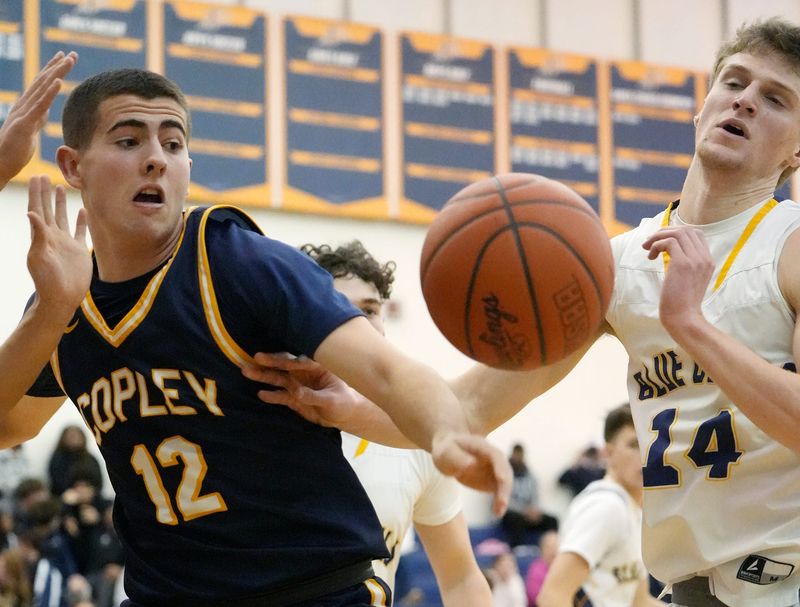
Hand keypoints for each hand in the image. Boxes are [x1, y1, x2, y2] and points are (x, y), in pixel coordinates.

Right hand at [0, 51, 76, 186]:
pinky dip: (49, 93)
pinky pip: (39, 106)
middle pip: (43, 82)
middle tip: (72, 53)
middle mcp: (23, 106)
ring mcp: (23, 113)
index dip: (53, 70)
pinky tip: (58, 82)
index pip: (42, 85)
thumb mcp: (30, 131)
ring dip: (56, 73)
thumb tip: (45, 110)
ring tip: (68, 60)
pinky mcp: (24, 124)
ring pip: (42, 89)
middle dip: (58, 66)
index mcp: (26, 108)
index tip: (65, 58)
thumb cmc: (13, 151)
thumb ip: (37, 119)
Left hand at [27, 175, 90, 323]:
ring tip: (60, 187)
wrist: (62, 298)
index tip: (36, 177)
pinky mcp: (78, 250)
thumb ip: (38, 235)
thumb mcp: (39, 257)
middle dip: (45, 193)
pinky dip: (80, 220)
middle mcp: (52, 236)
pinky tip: (82, 210)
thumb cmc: (47, 280)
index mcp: (41, 236)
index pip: (37, 209)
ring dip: (60, 203)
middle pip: (48, 209)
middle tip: (43, 176)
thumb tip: (31, 212)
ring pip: (62, 217)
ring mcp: (65, 242)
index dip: (36, 194)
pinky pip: (79, 230)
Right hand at [242, 352, 360, 427]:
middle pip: (284, 366)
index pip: (299, 362)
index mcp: (317, 367)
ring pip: (279, 379)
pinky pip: (280, 395)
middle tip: (253, 358)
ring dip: (264, 376)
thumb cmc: (344, 402)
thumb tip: (296, 392)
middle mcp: (304, 373)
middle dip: (270, 362)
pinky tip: (260, 394)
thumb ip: (314, 396)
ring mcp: (298, 385)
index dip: (284, 360)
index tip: (270, 358)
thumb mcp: (332, 400)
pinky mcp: (294, 398)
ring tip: (247, 372)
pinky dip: (271, 395)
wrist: (345, 415)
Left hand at [431, 432, 511, 515]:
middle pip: (505, 471)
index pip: (496, 456)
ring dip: (504, 497)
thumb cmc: (446, 450)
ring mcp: (495, 469)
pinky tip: (497, 512)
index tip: (502, 479)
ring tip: (498, 512)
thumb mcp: (446, 452)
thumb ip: (457, 457)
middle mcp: (494, 458)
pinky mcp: (493, 480)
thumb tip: (472, 464)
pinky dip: (500, 502)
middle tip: (501, 502)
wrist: (449, 454)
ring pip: (505, 483)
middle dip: (505, 487)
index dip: (500, 467)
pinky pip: (500, 491)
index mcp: (483, 447)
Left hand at [642, 226, 713, 337]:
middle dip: (665, 231)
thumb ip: (685, 264)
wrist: (683, 318)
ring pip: (678, 233)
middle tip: (649, 242)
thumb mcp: (687, 279)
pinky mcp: (683, 264)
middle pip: (686, 230)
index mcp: (708, 261)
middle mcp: (704, 258)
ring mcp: (695, 260)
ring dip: (658, 237)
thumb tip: (668, 249)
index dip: (676, 232)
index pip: (696, 234)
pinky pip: (668, 242)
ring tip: (647, 248)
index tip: (661, 241)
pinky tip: (651, 257)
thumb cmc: (680, 303)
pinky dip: (656, 245)